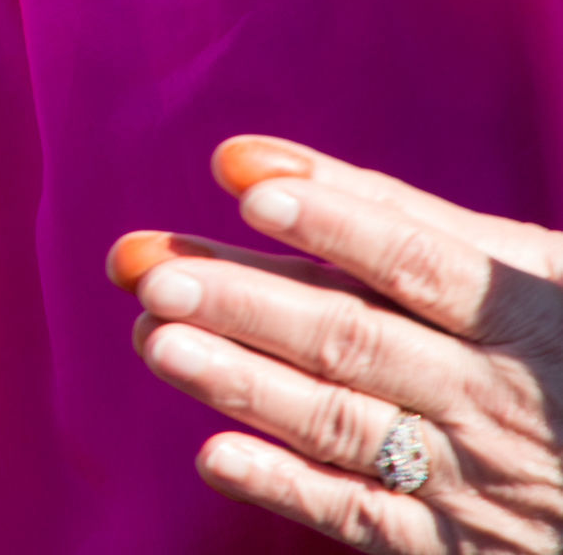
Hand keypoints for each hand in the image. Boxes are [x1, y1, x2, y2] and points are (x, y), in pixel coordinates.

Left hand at [107, 137, 562, 553]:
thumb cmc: (554, 335)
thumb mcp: (520, 265)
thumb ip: (394, 213)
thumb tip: (254, 161)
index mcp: (516, 310)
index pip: (418, 261)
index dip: (335, 225)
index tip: (250, 189)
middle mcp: (491, 393)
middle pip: (355, 340)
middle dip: (250, 305)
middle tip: (154, 273)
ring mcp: (471, 475)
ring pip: (341, 424)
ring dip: (243, 383)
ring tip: (156, 339)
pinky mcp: (450, 542)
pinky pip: (362, 518)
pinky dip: (287, 487)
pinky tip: (213, 454)